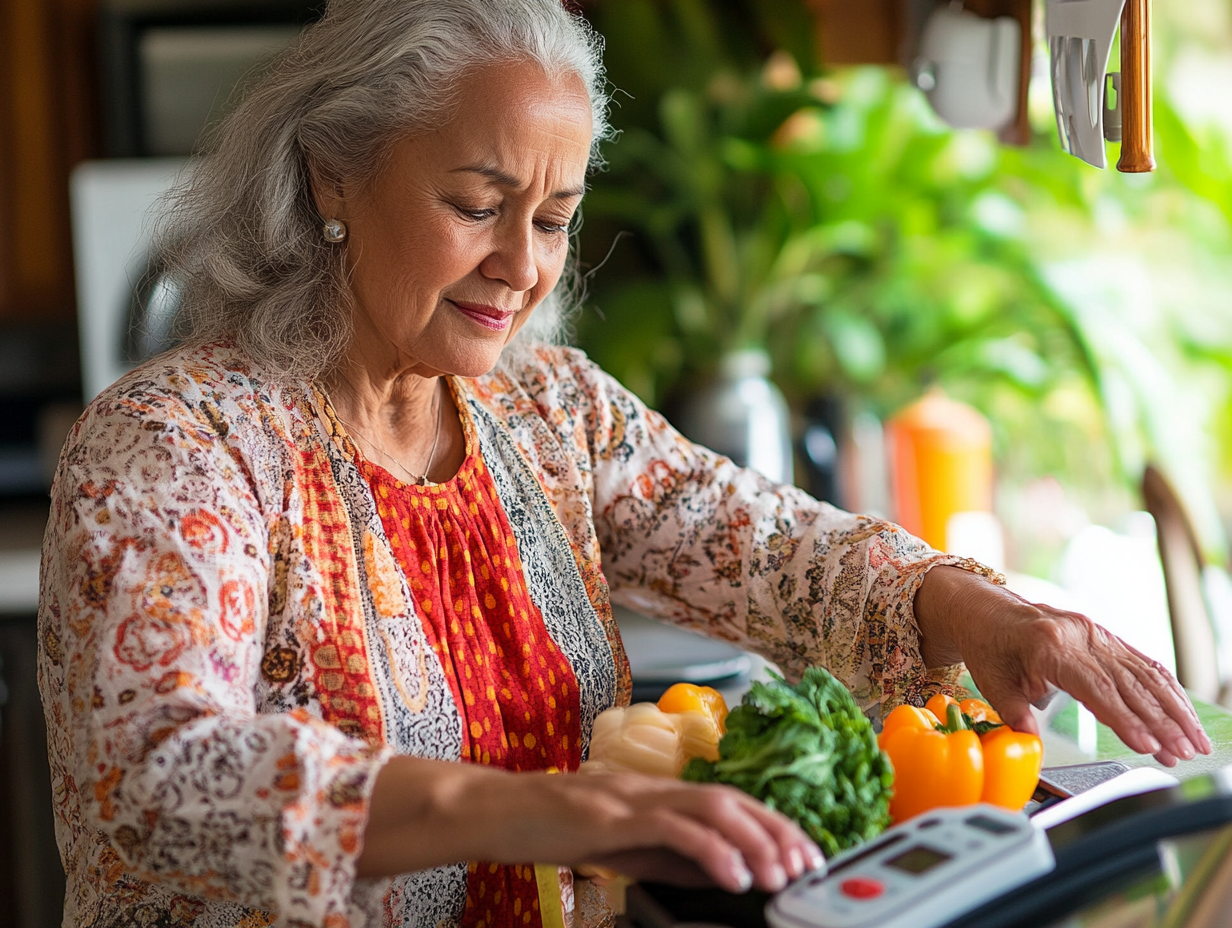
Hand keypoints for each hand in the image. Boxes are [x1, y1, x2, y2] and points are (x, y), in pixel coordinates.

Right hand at [358, 758, 823, 891]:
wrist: (490, 811)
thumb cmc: (546, 828)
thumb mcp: (619, 845)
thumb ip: (667, 854)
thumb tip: (720, 871)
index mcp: (653, 793)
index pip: (726, 801)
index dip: (770, 824)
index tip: (802, 853)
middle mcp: (649, 786)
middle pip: (729, 799)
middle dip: (775, 831)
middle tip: (807, 865)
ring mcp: (630, 796)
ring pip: (709, 808)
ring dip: (754, 840)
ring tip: (779, 873)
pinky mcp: (610, 814)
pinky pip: (671, 829)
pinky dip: (710, 850)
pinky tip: (732, 873)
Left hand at [914, 566, 1212, 766]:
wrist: (987, 610)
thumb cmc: (989, 647)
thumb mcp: (992, 683)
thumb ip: (1014, 714)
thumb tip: (1029, 743)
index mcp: (1050, 646)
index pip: (1096, 688)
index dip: (1125, 718)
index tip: (1148, 745)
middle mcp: (1080, 636)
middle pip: (1129, 683)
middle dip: (1161, 722)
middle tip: (1183, 753)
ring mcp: (1095, 633)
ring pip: (1144, 673)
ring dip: (1173, 709)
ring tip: (1194, 742)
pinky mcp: (1105, 636)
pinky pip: (1142, 663)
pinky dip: (1166, 690)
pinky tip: (1183, 714)